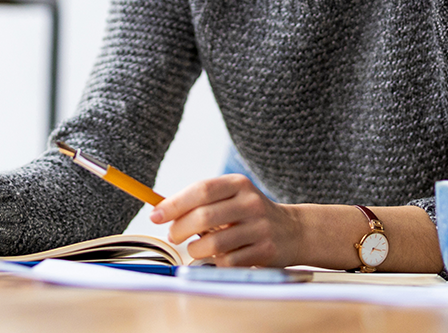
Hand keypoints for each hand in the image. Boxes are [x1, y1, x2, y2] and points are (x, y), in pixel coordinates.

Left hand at [150, 174, 303, 266]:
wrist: (293, 231)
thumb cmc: (248, 214)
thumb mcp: (230, 197)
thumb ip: (200, 201)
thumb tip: (159, 210)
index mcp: (238, 184)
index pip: (201, 190)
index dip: (174, 204)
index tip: (155, 215)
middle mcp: (251, 203)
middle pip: (203, 217)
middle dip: (179, 229)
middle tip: (172, 236)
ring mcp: (260, 228)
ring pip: (213, 244)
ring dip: (195, 250)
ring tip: (195, 248)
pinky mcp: (265, 251)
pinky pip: (228, 262)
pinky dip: (215, 263)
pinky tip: (218, 257)